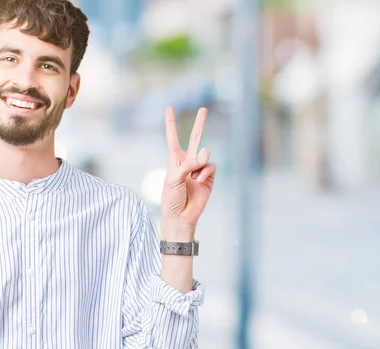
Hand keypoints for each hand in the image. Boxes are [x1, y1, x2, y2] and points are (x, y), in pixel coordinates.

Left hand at [160, 107, 215, 241]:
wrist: (181, 216)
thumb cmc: (171, 198)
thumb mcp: (173, 179)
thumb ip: (187, 165)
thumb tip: (203, 157)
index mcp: (174, 160)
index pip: (173, 138)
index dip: (171, 124)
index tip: (169, 108)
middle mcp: (188, 162)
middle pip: (195, 138)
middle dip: (200, 124)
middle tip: (203, 108)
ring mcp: (199, 169)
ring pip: (205, 154)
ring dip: (200, 162)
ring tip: (193, 176)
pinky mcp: (209, 177)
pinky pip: (211, 166)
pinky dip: (205, 173)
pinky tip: (199, 182)